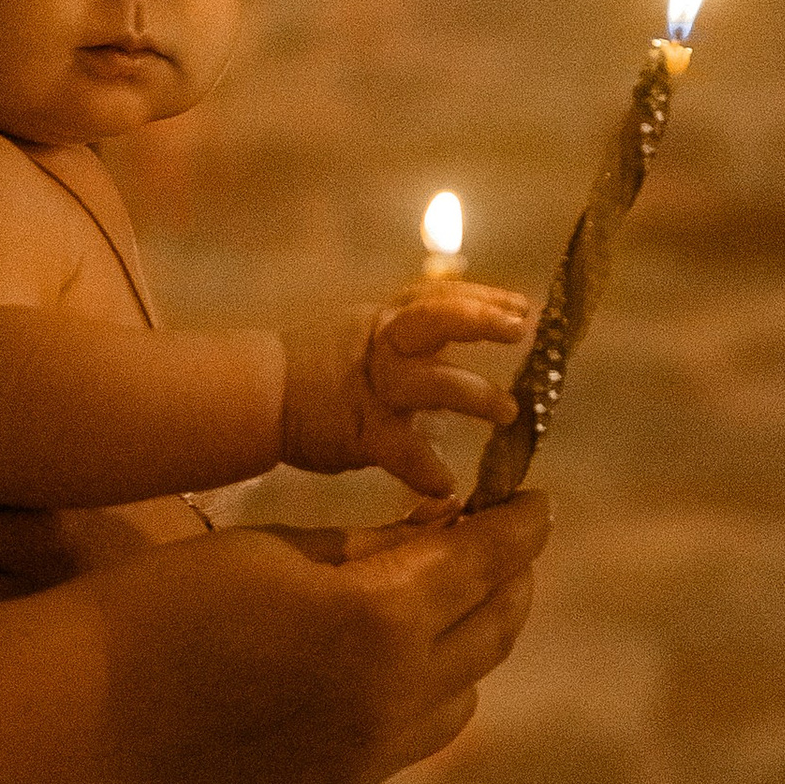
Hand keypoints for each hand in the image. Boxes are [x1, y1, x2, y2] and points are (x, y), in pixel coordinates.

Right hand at [88, 495, 547, 783]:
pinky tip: (394, 665)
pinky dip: (425, 694)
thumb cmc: (176, 597)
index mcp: (381, 619)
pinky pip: (413, 739)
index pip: (484, 563)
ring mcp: (371, 758)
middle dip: (508, 582)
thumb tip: (441, 539)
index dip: (518, 528)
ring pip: (465, 695)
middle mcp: (395, 697)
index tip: (536, 504)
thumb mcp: (285, 549)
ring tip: (449, 605)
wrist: (92, 704)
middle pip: (493, 633)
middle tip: (503, 548)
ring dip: (472, 643)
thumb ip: (375, 549)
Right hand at [279, 283, 530, 498]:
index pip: (439, 298)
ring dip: (474, 394)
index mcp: (386, 321)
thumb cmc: (316, 367)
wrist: (260, 395)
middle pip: (435, 319)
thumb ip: (411, 345)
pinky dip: (425, 468)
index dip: (483, 298)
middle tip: (520, 331)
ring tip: (509, 412)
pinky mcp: (361, 429)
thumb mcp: (365, 338)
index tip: (524, 308)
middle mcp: (383, 345)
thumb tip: (462, 352)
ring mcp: (374, 387)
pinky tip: (447, 485)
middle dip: (479, 321)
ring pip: (430, 381)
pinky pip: (401, 449)